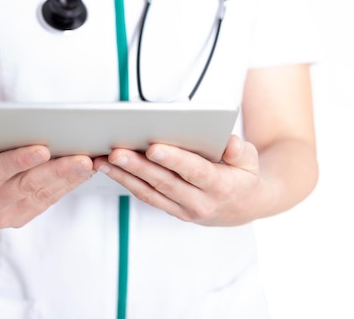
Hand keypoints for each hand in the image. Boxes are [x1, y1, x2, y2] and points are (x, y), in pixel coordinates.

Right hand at [0, 132, 94, 227]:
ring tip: (91, 162)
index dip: (19, 160)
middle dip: (58, 170)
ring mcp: (7, 215)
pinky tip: (85, 171)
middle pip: (28, 185)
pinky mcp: (22, 218)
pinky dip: (68, 184)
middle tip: (83, 158)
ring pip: (43, 194)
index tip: (42, 149)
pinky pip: (49, 199)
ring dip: (70, 178)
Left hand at [93, 135, 274, 225]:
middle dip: (138, 167)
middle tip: (116, 152)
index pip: (194, 172)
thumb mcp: (251, 161)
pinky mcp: (171, 210)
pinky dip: (126, 182)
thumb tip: (229, 142)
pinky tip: (110, 169)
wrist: (243, 208)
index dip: (173, 160)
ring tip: (102, 161)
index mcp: (220, 186)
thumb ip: (240, 151)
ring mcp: (183, 210)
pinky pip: (146, 196)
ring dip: (124, 176)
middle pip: (164, 182)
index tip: (153, 147)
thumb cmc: (244, 177)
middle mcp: (199, 202)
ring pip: (149, 192)